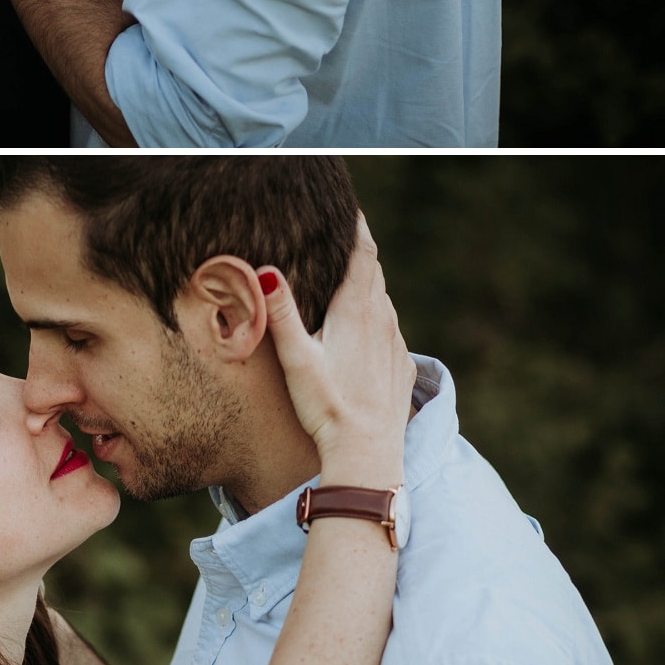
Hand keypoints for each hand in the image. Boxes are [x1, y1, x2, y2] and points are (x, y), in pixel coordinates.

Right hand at [261, 217, 413, 485]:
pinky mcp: (400, 368)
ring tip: (347, 273)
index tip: (346, 206)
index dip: (356, 227)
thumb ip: (282, 313)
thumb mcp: (297, 358)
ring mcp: (395, 345)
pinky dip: (376, 316)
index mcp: (358, 311)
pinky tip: (363, 327)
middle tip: (339, 232)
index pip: (363, 254)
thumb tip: (265, 269)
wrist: (368, 457)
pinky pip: (390, 329)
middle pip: (373, 273)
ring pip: (382, 300)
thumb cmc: (328, 407)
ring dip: (367, 284)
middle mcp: (383, 321)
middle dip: (358, 250)